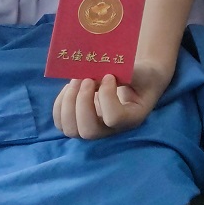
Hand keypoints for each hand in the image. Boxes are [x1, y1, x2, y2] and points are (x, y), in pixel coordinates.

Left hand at [51, 63, 171, 139]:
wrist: (139, 83)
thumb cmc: (142, 78)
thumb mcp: (141, 73)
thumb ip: (124, 74)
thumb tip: (95, 77)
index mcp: (131, 119)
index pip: (114, 118)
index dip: (107, 96)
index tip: (109, 76)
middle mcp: (111, 131)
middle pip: (88, 131)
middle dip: (82, 102)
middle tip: (88, 79)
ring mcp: (94, 129)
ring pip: (71, 130)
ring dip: (68, 102)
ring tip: (76, 81)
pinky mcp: (79, 124)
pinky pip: (61, 122)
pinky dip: (61, 103)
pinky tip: (70, 87)